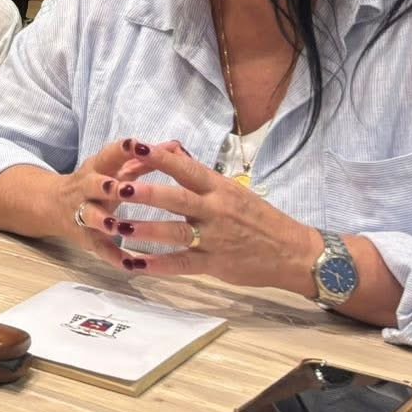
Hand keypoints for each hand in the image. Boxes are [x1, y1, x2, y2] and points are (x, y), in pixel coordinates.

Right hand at [58, 137, 155, 272]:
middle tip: (123, 188)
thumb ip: (144, 160)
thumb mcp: (115, 168)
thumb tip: (176, 146)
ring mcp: (83, 213)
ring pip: (90, 216)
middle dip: (107, 186)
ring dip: (103, 220)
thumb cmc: (97, 183)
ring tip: (118, 227)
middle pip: (93, 184)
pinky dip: (114, 257)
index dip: (121, 150)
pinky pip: (100, 248)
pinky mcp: (86, 237)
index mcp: (98, 168)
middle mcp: (86, 188)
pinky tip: (131, 266)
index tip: (136, 144)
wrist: (54, 204)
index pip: (108, 155)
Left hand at [102, 140, 322, 292]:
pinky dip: (157, 265)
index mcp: (220, 188)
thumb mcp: (233, 190)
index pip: (186, 168)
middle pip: (176, 199)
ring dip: (144, 230)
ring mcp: (214, 238)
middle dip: (146, 193)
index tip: (132, 146)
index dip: (158, 157)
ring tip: (116, 226)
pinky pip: (182, 264)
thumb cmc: (260, 219)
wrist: (294, 253)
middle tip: (117, 188)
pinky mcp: (215, 264)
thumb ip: (200, 175)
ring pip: (175, 232)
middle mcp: (216, 210)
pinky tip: (134, 263)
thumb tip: (171, 151)